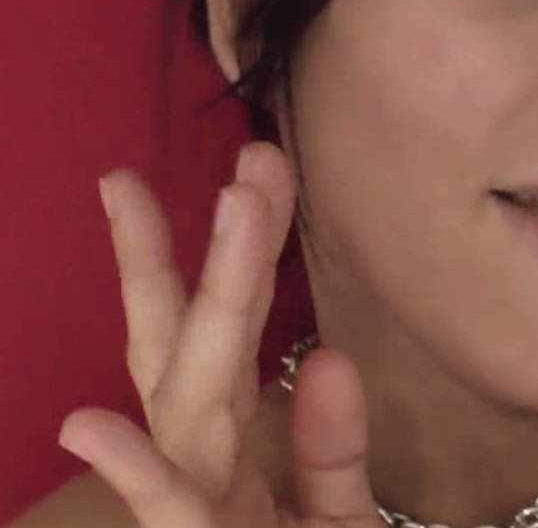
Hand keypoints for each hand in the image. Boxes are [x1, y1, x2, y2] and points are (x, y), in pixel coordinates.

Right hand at [58, 142, 382, 527]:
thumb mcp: (331, 515)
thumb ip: (330, 445)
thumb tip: (327, 355)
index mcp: (234, 443)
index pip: (226, 332)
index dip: (234, 254)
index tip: (248, 175)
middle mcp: (203, 461)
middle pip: (198, 339)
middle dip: (217, 251)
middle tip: (246, 161)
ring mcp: (194, 506)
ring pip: (187, 397)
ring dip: (189, 309)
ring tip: (167, 218)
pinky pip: (174, 515)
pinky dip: (136, 474)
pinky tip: (90, 426)